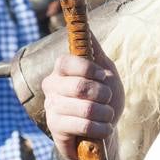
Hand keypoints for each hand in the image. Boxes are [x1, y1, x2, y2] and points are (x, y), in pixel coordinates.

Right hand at [41, 36, 125, 159]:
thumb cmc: (103, 99)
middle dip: (103, 94)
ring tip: (107, 116)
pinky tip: (103, 129)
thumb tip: (88, 29)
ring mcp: (51, 108)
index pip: (66, 62)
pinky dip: (101, 128)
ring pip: (85, 108)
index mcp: (61, 70)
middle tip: (107, 99)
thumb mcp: (105, 72)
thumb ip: (96, 51)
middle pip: (79, 86)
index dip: (87, 69)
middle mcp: (51, 87)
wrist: (103, 131)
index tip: (103, 76)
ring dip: (106, 113)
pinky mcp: (56, 128)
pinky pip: (83, 126)